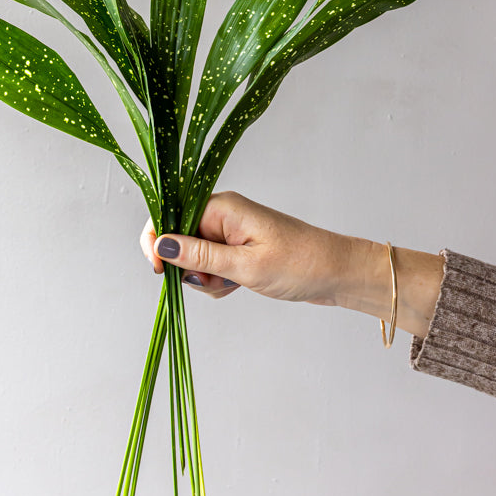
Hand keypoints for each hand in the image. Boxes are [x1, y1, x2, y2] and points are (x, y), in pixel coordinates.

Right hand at [140, 191, 444, 337]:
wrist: (338, 274)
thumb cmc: (299, 264)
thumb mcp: (244, 265)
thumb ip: (198, 256)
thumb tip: (159, 245)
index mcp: (222, 208)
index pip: (170, 215)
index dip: (157, 242)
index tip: (160, 270)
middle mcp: (222, 215)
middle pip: (179, 240)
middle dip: (187, 267)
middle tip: (212, 280)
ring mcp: (230, 233)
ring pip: (194, 259)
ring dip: (205, 279)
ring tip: (232, 285)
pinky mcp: (238, 250)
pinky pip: (211, 267)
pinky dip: (218, 282)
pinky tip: (237, 287)